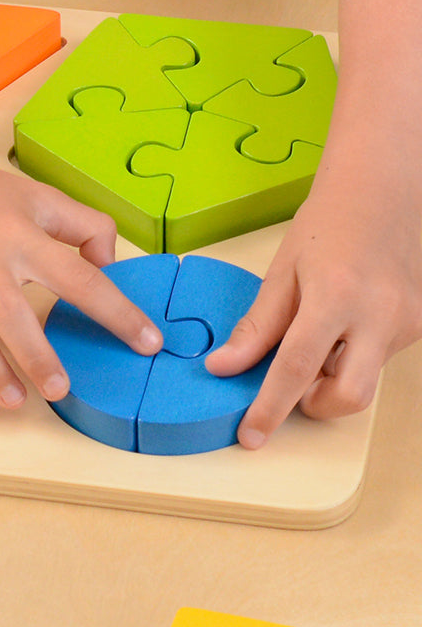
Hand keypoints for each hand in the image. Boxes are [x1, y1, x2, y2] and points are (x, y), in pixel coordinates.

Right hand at [0, 140, 163, 409]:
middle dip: (38, 356)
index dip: (117, 312)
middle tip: (61, 390)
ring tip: (17, 400)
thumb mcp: (36, 195)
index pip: (79, 278)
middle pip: (14, 314)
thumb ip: (83, 225)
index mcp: (21, 235)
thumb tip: (109, 265)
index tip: (147, 342)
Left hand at [205, 164, 421, 447]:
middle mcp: (380, 316)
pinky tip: (339, 326)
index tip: (251, 435)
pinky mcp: (417, 326)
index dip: (270, 407)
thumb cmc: (328, 223)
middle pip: (348, 396)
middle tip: (285, 387)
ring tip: (312, 338)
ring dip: (330, 379)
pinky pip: (377, 361)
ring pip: (364, 381)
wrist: (383, 191)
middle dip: (312, 406)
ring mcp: (406, 323)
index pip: (298, 368)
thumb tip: (224, 367)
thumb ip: (257, 327)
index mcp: (336, 297)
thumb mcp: (282, 272)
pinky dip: (350, 358)